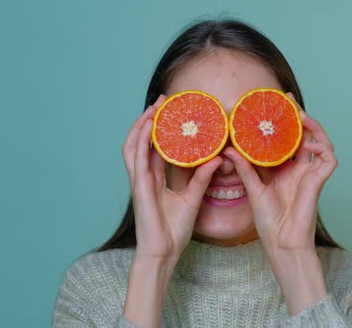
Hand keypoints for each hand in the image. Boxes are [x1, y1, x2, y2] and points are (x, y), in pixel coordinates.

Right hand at [122, 94, 222, 263]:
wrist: (164, 251)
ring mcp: (139, 180)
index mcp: (156, 179)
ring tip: (153, 108)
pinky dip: (140, 140)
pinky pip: (136, 158)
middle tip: (163, 101)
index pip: (156, 147)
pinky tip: (148, 127)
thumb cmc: (174, 230)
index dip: (160, 129)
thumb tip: (217, 159)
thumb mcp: (193, 198)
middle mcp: (145, 176)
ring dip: (141, 125)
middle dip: (149, 120)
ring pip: (134, 145)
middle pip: (142, 141)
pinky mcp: (138, 186)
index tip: (172, 111)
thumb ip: (202, 178)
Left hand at [224, 93, 336, 313]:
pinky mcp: (319, 182)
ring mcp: (311, 174)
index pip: (287, 139)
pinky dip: (322, 147)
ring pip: (320, 142)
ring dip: (313, 127)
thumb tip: (229, 149)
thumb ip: (245, 168)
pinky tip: (309, 143)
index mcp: (285, 169)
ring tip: (300, 115)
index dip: (284, 121)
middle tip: (288, 101)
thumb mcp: (253, 189)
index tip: (274, 104)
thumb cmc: (269, 221)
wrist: (281, 243)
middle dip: (299, 116)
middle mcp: (300, 168)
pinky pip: (329, 159)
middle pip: (304, 135)